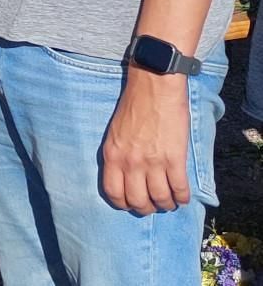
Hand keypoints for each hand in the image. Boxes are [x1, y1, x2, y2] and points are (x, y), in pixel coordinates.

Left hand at [101, 70, 190, 214]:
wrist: (154, 87)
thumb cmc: (134, 105)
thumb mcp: (115, 132)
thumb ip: (118, 154)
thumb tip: (125, 176)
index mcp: (112, 154)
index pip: (113, 192)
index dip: (123, 204)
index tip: (131, 203)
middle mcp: (130, 162)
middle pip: (137, 201)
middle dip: (146, 208)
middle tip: (153, 204)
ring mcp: (153, 162)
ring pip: (160, 199)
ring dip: (166, 204)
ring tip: (170, 201)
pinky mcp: (174, 158)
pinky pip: (179, 189)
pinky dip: (182, 197)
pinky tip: (183, 196)